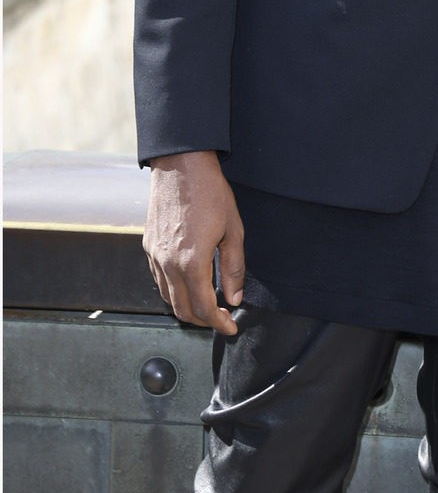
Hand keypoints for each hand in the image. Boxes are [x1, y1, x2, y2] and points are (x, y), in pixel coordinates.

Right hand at [143, 151, 244, 335]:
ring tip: (207, 304)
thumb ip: (234, 268)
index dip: (218, 323)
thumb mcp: (233, 230)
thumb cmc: (210, 193)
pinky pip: (158, 280)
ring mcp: (155, 256)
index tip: (230, 326)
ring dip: (187, 308)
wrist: (180, 166)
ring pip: (167, 298)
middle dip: (203, 321)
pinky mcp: (148, 246)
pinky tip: (189, 283)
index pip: (204, 308)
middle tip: (220, 318)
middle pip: (182, 310)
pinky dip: (174, 290)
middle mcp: (168, 264)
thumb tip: (234, 297)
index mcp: (192, 262)